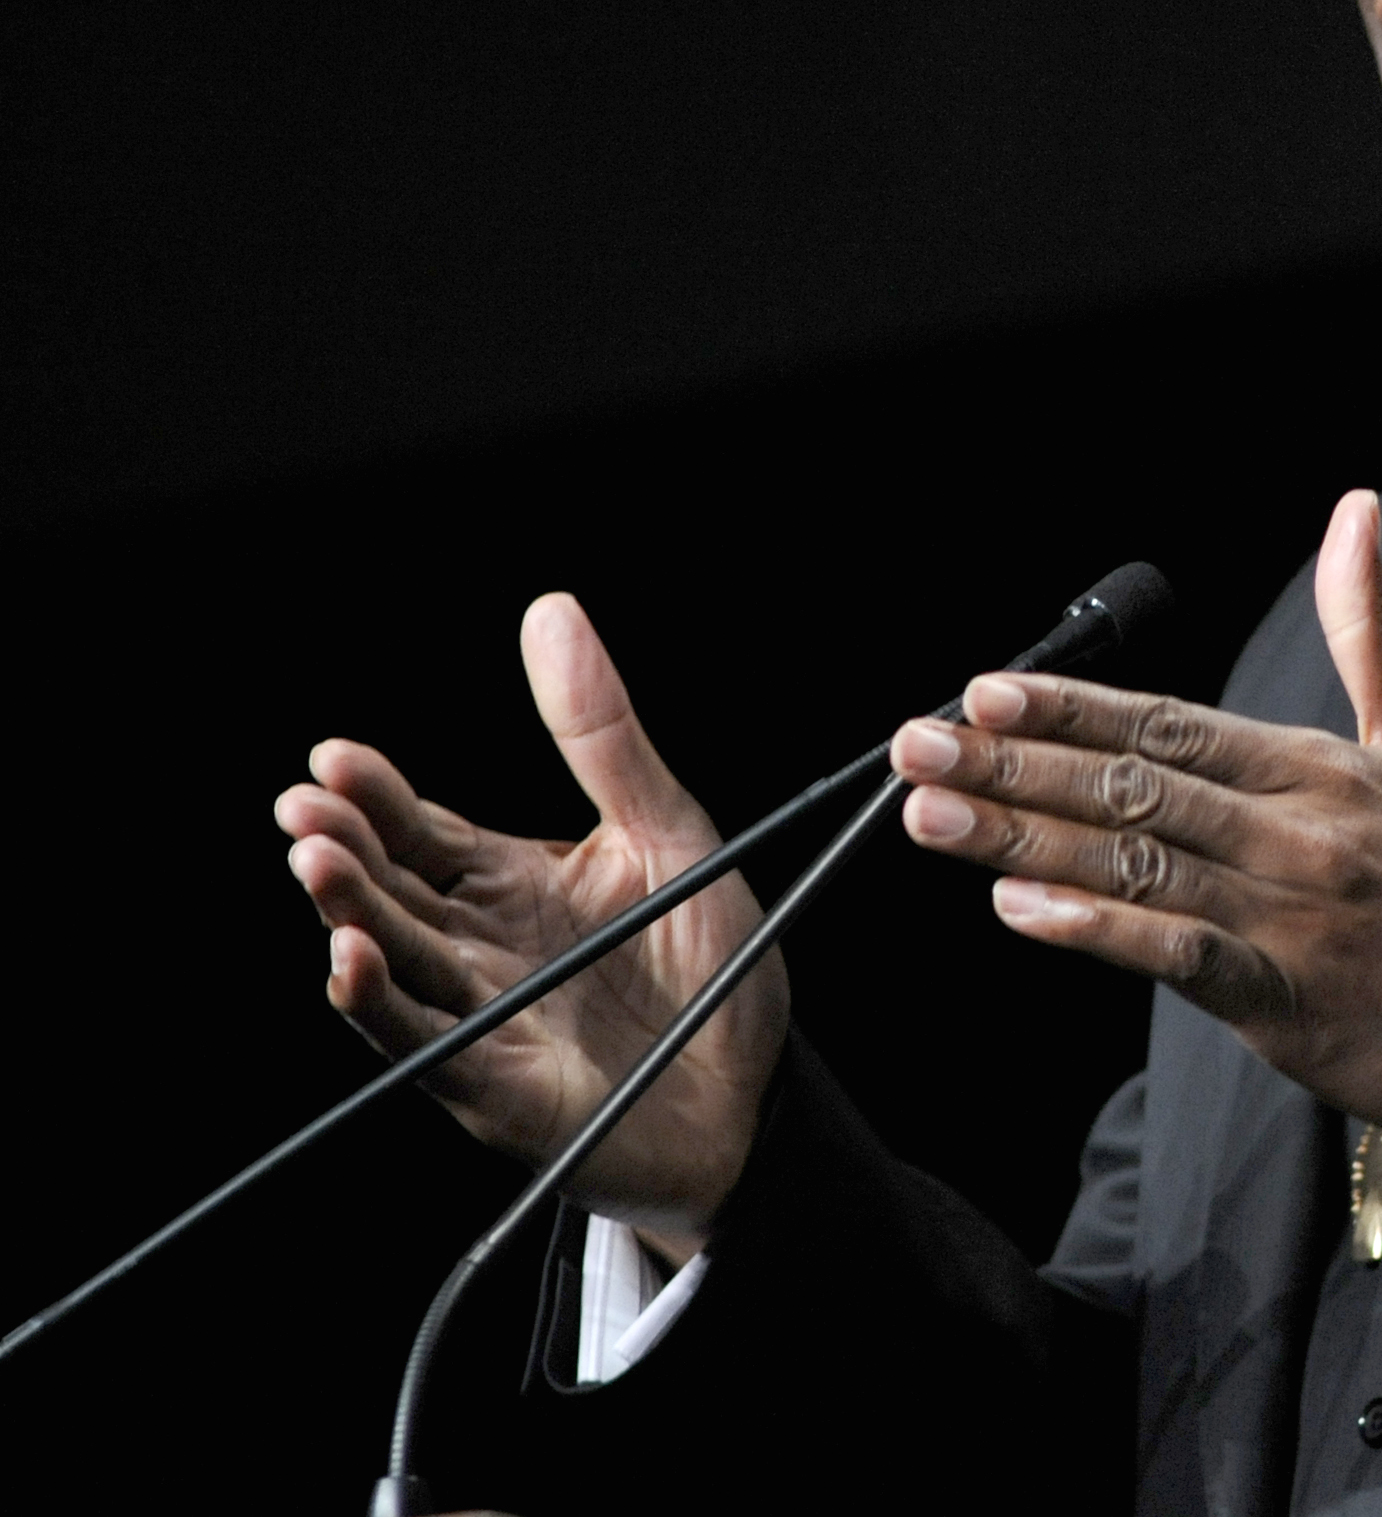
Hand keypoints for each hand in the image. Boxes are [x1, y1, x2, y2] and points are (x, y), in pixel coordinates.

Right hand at [275, 595, 787, 1256]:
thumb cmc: (712, 965)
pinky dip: (382, 1005)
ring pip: (393, 961)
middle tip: (303, 806)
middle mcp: (480, 948)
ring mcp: (482, 1017)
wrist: (757, 1091)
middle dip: (344, 847)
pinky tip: (350, 960)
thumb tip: (551, 610)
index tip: (334, 754)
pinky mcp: (498, 1086)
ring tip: (315, 863)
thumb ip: (603, 736)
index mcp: (511, 884)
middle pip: (393, 891)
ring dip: (348, 914)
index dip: (378, 795)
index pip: (424, 830)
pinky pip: (427, 1045)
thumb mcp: (667, 828)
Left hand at [893, 491, 1381, 1158]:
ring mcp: (1291, 917)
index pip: (1172, 724)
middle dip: (1012, 766)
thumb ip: (1371, 627)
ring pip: (1137, 865)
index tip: (985, 691)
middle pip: (1132, 788)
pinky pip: (1180, 959)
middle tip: (914, 746)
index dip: (1072, 708)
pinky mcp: (1293, 1003)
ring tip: (931, 818)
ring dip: (1022, 842)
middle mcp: (1298, 831)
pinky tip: (1025, 914)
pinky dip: (1101, 932)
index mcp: (1322, 767)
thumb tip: (1354, 511)